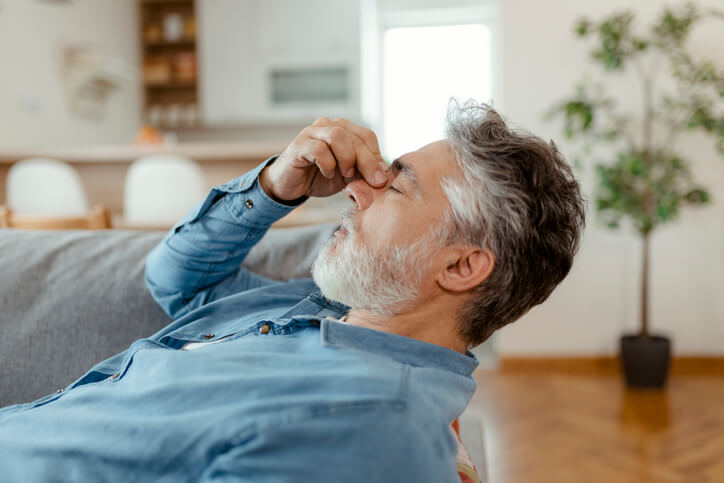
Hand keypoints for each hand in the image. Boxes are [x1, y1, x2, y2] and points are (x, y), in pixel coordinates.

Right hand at [259, 117, 387, 200]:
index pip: (366, 136)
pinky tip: (327, 174)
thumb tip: (382, 181)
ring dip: (348, 159)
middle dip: (368, 161)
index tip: (382, 177)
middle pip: (355, 137)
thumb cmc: (320, 178)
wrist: (290, 186)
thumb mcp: (347, 179)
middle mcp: (328, 126)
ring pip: (338, 136)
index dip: (377, 156)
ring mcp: (312, 132)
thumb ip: (363, 176)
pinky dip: (328, 164)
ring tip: (346, 174)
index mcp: (343, 130)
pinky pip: (319, 149)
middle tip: (375, 182)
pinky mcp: (299, 145)